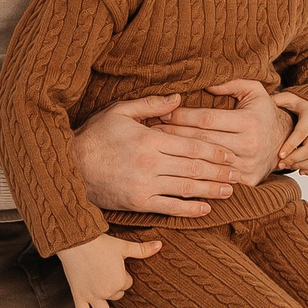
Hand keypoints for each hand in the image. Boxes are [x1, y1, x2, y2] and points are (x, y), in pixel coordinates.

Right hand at [58, 230, 159, 307]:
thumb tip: (160, 245)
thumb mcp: (123, 246)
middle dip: (115, 288)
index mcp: (119, 281)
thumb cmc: (100, 243)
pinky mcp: (78, 296)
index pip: (127, 284)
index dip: (123, 275)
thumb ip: (142, 249)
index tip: (116, 267)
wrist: (76, 241)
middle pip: (117, 295)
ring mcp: (91, 296)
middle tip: (110, 276)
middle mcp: (106, 291)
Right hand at [72, 95, 239, 218]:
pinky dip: (190, 209)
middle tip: (237, 173)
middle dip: (218, 171)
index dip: (213, 150)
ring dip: (210, 190)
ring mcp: (144, 185)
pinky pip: (170, 207)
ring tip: (229, 190)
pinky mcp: (138, 202)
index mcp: (149, 139)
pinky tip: (205, 208)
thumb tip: (178, 99)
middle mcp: (150, 163)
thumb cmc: (95, 136)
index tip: (229, 154)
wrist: (70, 167)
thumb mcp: (120, 112)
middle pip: (193, 167)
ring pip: (186, 187)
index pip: (190, 144)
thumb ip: (150, 105)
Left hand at [166, 79, 288, 186]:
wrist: (287, 141)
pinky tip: (178, 167)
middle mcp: (249, 145)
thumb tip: (205, 83)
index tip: (163, 114)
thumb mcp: (254, 91)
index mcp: (248, 123)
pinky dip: (196, 173)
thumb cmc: (264, 113)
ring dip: (180, 155)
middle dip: (174, 135)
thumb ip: (231, 83)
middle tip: (153, 131)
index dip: (182, 117)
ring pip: (205, 161)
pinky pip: (216, 178)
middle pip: (201, 141)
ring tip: (159, 148)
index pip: (206, 120)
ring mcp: (248, 166)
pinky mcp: (248, 181)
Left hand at [273, 92, 307, 174]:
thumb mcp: (291, 99)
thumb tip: (262, 102)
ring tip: (288, 166)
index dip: (291, 145)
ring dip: (302, 166)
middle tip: (281, 164)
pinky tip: (300, 170)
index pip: (302, 133)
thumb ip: (278, 100)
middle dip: (294, 159)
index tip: (280, 155)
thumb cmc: (301, 106)